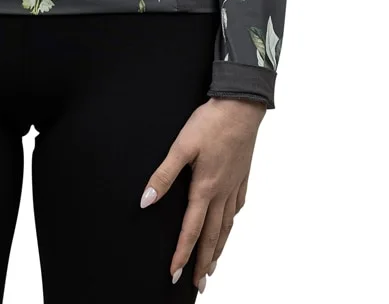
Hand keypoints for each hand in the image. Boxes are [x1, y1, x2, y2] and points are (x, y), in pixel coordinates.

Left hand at [140, 96, 264, 290]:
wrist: (242, 105)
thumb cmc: (211, 122)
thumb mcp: (181, 146)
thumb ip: (163, 175)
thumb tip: (146, 201)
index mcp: (205, 188)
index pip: (191, 229)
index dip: (182, 253)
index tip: (175, 274)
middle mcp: (222, 192)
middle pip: (212, 235)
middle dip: (204, 262)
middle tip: (199, 283)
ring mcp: (235, 185)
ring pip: (227, 225)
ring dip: (219, 247)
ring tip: (214, 265)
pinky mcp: (243, 175)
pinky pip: (237, 207)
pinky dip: (232, 222)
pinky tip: (230, 222)